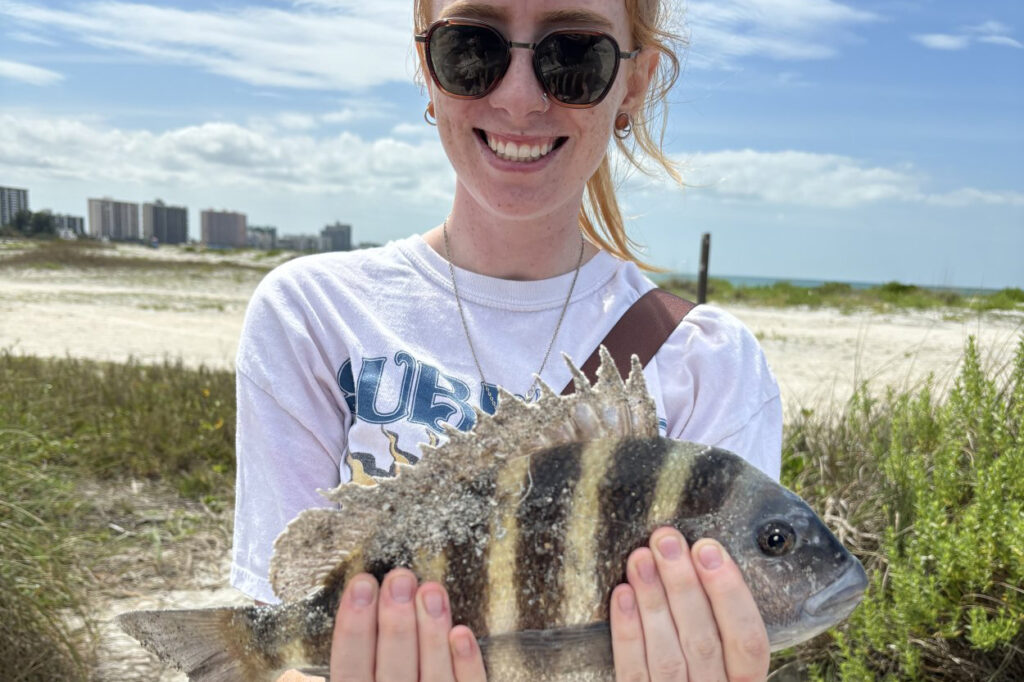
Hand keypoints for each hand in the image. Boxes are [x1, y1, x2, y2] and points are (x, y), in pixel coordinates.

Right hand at [330, 568, 487, 681]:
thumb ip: (339, 678)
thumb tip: (327, 649)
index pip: (349, 671)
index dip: (353, 627)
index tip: (362, 584)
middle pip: (392, 670)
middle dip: (395, 622)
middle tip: (400, 578)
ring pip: (433, 679)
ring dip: (432, 633)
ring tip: (431, 590)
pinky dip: (467, 667)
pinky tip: (462, 633)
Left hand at [610, 527, 769, 681]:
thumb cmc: (708, 678)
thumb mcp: (729, 667)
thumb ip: (723, 629)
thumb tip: (705, 558)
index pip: (749, 641)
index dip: (730, 592)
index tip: (708, 549)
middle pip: (703, 641)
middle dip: (683, 585)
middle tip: (666, 540)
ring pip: (667, 655)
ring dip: (652, 601)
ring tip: (640, 558)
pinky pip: (633, 673)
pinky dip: (627, 633)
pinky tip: (622, 595)